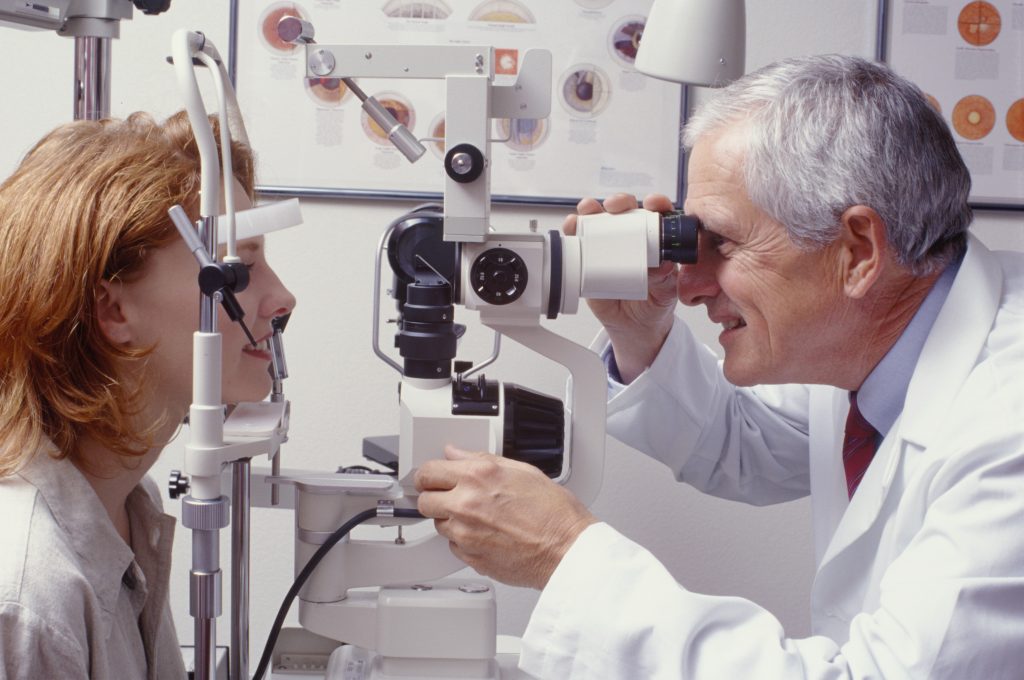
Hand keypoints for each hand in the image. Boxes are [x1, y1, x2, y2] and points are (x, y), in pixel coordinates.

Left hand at [415, 446, 596, 589]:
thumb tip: (457, 454)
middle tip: (448, 497)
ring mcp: (465, 533)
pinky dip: (463, 540)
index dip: (428, 475)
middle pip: (424, 501)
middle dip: (434, 497)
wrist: (566, 549)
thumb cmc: (553, 513)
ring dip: (450, 520)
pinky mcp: (469, 556)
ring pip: (438, 524)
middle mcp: (466, 504)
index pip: (429, 471)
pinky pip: (453, 546)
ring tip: (478, 517)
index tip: (430, 478)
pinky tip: (485, 534)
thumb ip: (481, 459)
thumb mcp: (522, 470)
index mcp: (478, 476)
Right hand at [563, 192, 678, 381]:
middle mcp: (630, 238)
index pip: (656, 214)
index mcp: (654, 241)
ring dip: (591, 210)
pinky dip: (573, 230)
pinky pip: (579, 241)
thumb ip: (664, 278)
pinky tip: (572, 226)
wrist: (635, 327)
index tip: (653, 204)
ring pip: (598, 220)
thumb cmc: (655, 303)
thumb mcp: (665, 291)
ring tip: (588, 211)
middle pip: (623, 210)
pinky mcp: (589, 260)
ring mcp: (607, 247)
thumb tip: (662, 265)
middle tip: (615, 206)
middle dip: (618, 202)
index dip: (655, 203)